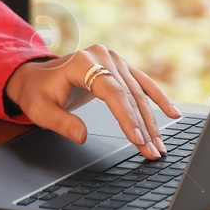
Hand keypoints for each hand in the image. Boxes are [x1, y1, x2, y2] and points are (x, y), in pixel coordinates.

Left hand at [3, 46, 180, 158]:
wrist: (36, 76)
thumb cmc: (38, 92)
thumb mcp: (40, 110)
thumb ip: (61, 122)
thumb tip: (83, 136)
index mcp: (83, 62)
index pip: (113, 92)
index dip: (127, 117)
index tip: (137, 139)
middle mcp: (102, 56)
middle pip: (129, 94)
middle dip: (143, 126)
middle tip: (152, 152)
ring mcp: (113, 59)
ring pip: (139, 93)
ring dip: (152, 120)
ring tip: (160, 145)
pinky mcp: (120, 67)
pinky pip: (143, 84)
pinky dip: (159, 99)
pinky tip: (173, 113)